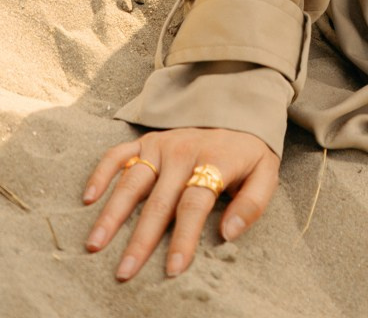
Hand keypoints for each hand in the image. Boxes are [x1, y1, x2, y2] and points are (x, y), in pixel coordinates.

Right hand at [82, 128, 278, 280]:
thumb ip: (252, 204)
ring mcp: (162, 144)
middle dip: (141, 239)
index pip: (195, 204)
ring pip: (132, 181)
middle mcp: (184, 152)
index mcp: (214, 161)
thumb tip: (228, 233)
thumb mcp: (265, 174)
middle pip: (159, 200)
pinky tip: (88, 198)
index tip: (174, 268)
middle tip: (124, 271)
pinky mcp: (147, 140)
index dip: (184, 237)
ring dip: (112, 213)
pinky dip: (102, 173)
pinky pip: (118, 154)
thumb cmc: (248, 153)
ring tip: (95, 243)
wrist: (238, 110)